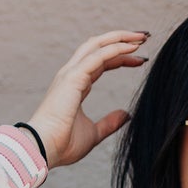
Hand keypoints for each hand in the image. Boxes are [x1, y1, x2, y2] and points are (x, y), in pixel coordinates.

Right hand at [25, 30, 148, 168]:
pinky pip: (98, 56)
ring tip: (142, 37)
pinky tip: (132, 48)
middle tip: (144, 38)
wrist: (43, 150)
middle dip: (121, 39)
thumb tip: (127, 115)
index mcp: (75, 85)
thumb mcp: (93, 133)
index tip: (141, 59)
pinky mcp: (73, 77)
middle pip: (98, 47)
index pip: (101, 62)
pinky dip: (116, 48)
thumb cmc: (62, 144)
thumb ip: (109, 123)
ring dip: (120, 38)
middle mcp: (71, 74)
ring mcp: (70, 74)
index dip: (121, 57)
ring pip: (97, 45)